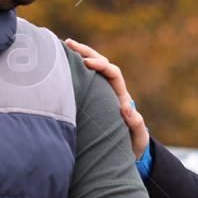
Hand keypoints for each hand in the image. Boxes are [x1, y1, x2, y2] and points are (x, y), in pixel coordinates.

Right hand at [65, 38, 148, 157]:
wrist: (127, 154)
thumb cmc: (132, 146)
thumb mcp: (137, 138)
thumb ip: (135, 124)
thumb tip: (126, 106)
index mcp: (121, 96)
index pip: (113, 73)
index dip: (101, 65)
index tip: (86, 63)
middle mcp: (111, 91)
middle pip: (101, 64)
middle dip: (86, 52)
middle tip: (69, 44)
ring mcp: (100, 94)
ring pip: (91, 70)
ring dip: (79, 57)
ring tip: (63, 46)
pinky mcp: (91, 100)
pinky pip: (83, 82)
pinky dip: (73, 71)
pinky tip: (60, 65)